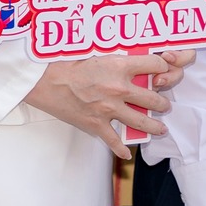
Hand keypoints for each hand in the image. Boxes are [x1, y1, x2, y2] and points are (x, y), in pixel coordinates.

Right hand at [25, 50, 191, 159]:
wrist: (42, 81)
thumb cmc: (64, 63)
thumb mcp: (94, 52)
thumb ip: (115, 58)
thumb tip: (130, 57)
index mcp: (119, 66)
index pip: (155, 65)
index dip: (162, 66)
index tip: (163, 70)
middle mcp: (119, 89)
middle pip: (154, 99)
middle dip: (163, 102)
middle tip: (163, 104)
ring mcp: (109, 109)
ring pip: (142, 122)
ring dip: (155, 126)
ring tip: (160, 128)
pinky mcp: (96, 124)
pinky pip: (114, 141)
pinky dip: (121, 149)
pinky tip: (126, 153)